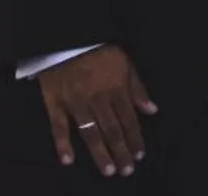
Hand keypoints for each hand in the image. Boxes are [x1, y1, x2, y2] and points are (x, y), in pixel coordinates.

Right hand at [36, 44, 156, 176]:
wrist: (68, 38)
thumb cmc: (100, 51)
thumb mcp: (126, 63)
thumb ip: (138, 88)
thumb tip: (152, 110)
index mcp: (116, 90)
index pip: (129, 120)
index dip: (135, 138)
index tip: (140, 154)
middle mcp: (98, 100)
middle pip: (112, 131)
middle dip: (121, 151)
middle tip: (127, 170)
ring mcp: (75, 104)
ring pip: (90, 133)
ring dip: (99, 153)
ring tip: (108, 170)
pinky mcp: (55, 104)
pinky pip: (58, 127)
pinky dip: (62, 144)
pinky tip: (68, 160)